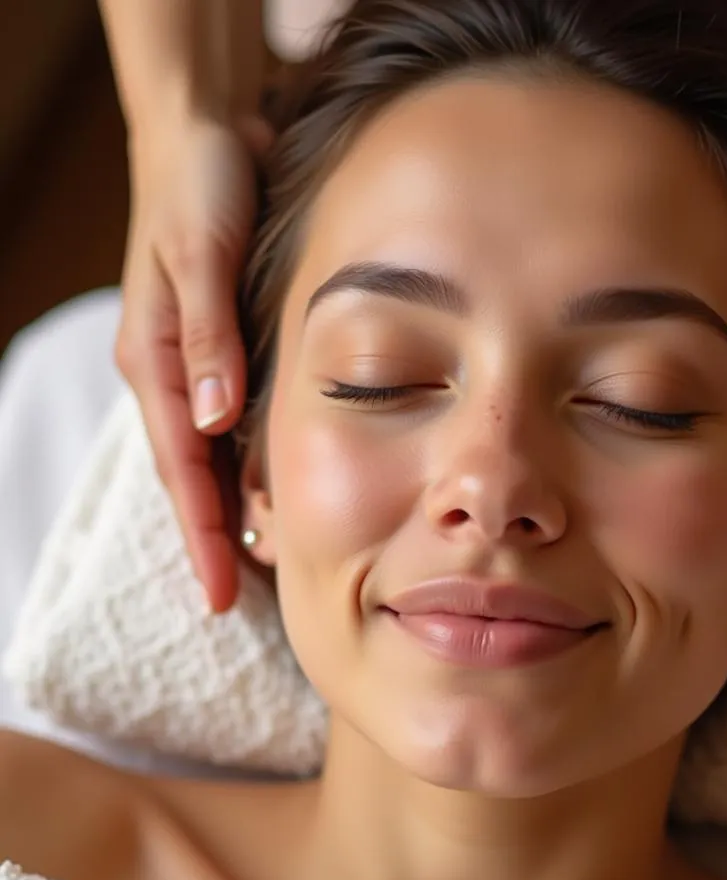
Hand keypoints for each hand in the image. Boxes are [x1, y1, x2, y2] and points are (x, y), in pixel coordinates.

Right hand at [115, 115, 269, 611]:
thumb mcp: (203, 252)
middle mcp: (173, 371)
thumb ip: (209, 334)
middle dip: (215, 539)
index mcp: (158, 359)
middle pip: (193, 475)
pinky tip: (274, 491)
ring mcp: (195, 364)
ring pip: (212, 456)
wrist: (203, 135)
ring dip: (232, 510)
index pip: (181, 467)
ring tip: (265, 565)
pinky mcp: (219, 349)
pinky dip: (248, 464)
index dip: (203, 533)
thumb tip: (217, 420)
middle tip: (244, 601)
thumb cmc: (201, 186)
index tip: (222, 595)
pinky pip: (230, 424)